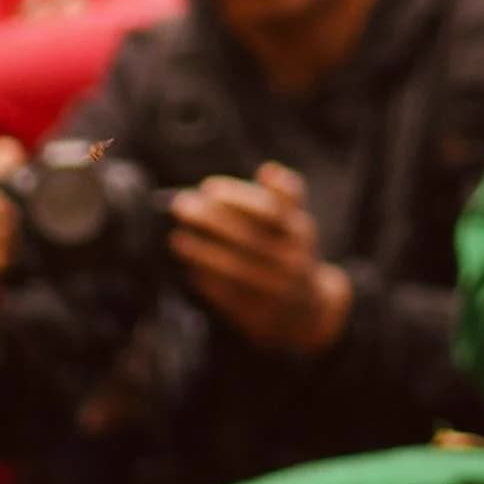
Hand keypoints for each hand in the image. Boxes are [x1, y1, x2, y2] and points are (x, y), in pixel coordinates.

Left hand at [169, 162, 353, 356]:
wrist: (306, 307)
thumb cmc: (289, 250)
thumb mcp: (294, 221)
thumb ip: (284, 194)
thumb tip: (269, 170)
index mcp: (299, 232)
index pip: (271, 210)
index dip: (239, 197)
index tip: (208, 187)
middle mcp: (292, 260)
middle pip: (249, 238)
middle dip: (212, 220)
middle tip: (182, 207)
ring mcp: (277, 289)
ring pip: (237, 269)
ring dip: (203, 253)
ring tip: (177, 239)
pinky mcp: (260, 313)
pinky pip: (230, 295)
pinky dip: (207, 280)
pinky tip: (189, 268)